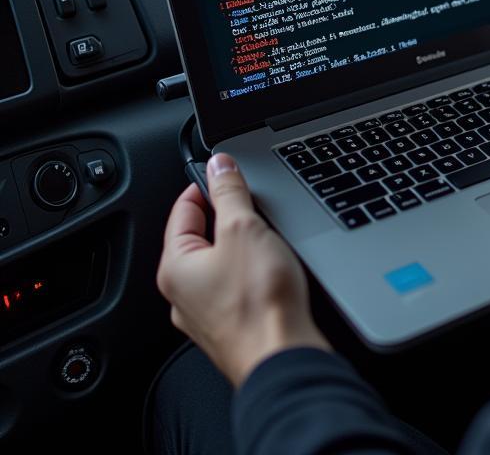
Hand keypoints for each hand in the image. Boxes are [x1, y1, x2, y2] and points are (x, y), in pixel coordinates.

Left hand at [157, 152, 331, 387]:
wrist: (283, 356)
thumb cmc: (259, 302)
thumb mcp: (244, 228)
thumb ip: (229, 192)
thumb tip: (218, 164)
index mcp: (175, 268)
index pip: (183, 210)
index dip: (206, 184)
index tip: (226, 171)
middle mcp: (183, 295)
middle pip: (200, 238)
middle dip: (226, 216)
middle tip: (252, 202)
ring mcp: (207, 315)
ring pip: (220, 265)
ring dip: (240, 245)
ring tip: (266, 235)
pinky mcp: (233, 327)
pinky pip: (235, 287)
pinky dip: (250, 272)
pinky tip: (271, 269)